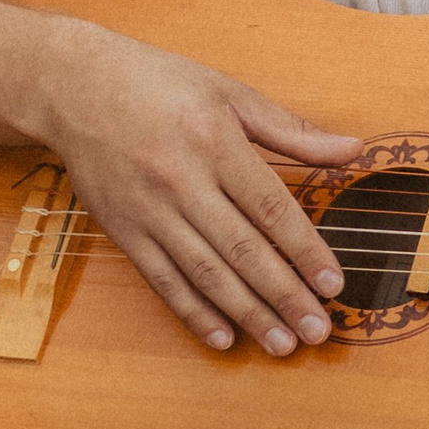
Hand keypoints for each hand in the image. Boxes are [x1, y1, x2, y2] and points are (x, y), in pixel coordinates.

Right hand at [33, 24, 363, 356]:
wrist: (75, 87)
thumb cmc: (161, 84)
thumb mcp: (230, 93)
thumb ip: (292, 130)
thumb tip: (353, 149)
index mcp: (216, 143)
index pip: (271, 208)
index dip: (305, 250)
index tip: (334, 284)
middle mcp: (182, 180)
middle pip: (242, 249)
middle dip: (284, 295)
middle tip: (317, 331)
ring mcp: (149, 210)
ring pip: (205, 273)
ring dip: (247, 314)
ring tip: (282, 344)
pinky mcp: (122, 229)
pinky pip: (162, 280)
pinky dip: (193, 313)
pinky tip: (223, 337)